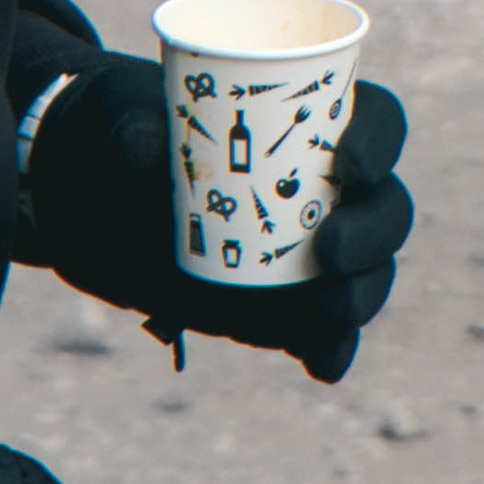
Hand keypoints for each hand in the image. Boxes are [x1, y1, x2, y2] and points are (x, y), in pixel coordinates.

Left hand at [25, 60, 414, 382]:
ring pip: (369, 273)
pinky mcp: (287, 305)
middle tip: (329, 249)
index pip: (378, 123)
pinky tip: (321, 364)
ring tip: (326, 311)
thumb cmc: (128, 133)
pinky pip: (326, 332)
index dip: (379, 141)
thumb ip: (135, 133)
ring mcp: (313, 254)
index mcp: (314, 125)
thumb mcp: (123, 119)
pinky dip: (331, 349)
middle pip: (388, 207)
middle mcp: (330, 190)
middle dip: (373, 232)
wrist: (96, 199)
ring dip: (359, 294)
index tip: (349, 163)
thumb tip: (147, 153)